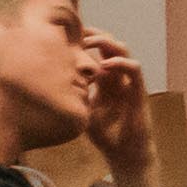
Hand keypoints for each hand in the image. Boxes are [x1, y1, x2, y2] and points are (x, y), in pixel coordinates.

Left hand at [81, 44, 160, 186]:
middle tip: (78, 33)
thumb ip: (74, 96)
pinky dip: (121, 63)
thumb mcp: (83, 110)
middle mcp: (118, 76)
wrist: (124, 153)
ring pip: (123, 51)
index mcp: (105, 79)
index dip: (87, 39)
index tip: (68, 34)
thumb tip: (47, 87)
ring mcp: (129, 82)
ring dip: (108, 43)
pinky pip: (134, 70)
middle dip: (95, 35)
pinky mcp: (138, 91)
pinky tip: (106, 64)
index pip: (98, 50)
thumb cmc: (105, 134)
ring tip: (91, 42)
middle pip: (110, 44)